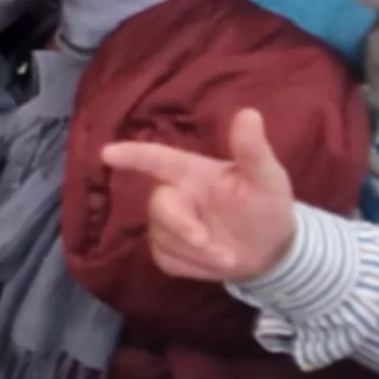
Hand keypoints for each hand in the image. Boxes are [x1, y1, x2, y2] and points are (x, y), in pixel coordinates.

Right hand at [99, 106, 299, 283]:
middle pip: (158, 205)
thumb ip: (253, 150)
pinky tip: (214, 261)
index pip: (156, 159)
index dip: (132, 155)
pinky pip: (166, 258)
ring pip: (163, 236)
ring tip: (229, 256)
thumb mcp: (267, 178)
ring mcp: (167, 224)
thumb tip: (249, 113)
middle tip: (207, 242)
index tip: (107, 154)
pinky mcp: (166, 251)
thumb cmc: (266, 205)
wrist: (271, 251)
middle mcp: (174, 194)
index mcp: (191, 172)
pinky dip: (193, 265)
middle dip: (181, 226)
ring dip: (198, 251)